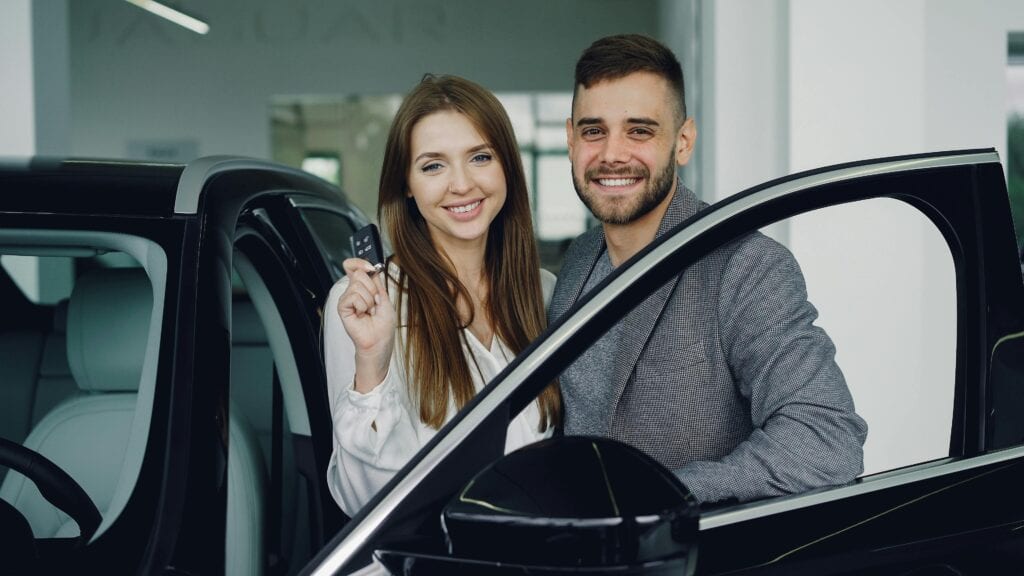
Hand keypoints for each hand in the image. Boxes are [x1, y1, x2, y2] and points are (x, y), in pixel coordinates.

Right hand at [338, 258, 395, 392]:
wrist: (379, 341)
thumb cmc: (383, 325)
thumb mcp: (385, 298)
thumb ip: (376, 282)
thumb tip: (370, 268)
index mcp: (364, 287)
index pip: (354, 266)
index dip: (360, 262)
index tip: (371, 268)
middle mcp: (353, 291)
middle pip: (359, 273)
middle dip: (372, 288)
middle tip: (374, 303)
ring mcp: (347, 299)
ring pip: (358, 285)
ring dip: (369, 300)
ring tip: (369, 312)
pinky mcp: (342, 307)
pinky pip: (353, 296)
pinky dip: (362, 305)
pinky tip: (362, 314)